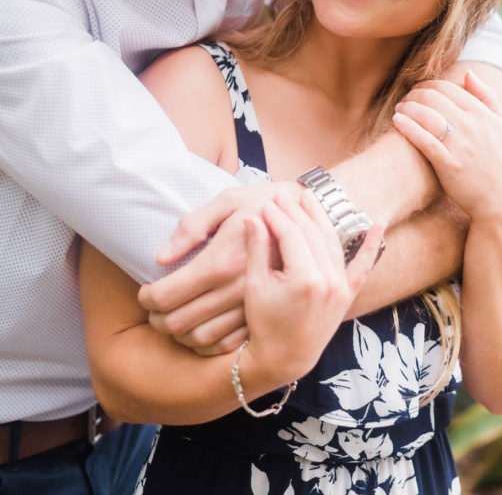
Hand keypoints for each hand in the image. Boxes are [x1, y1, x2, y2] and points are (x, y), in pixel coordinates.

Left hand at [139, 180, 300, 354]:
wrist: (312, 219)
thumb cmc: (263, 203)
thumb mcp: (229, 201)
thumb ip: (192, 226)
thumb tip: (162, 257)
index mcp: (220, 261)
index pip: (167, 295)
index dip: (147, 298)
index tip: (144, 291)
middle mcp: (234, 290)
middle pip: (179, 322)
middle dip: (156, 319)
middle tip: (152, 307)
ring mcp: (250, 308)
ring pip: (199, 339)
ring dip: (178, 334)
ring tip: (172, 318)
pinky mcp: (263, 316)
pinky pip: (226, 345)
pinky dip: (205, 344)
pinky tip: (198, 328)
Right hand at [241, 189, 384, 388]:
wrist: (282, 358)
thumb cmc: (263, 324)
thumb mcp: (255, 286)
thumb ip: (257, 249)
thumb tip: (253, 217)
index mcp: (305, 280)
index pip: (291, 235)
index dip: (277, 216)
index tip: (265, 204)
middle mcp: (329, 281)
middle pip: (312, 234)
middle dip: (295, 211)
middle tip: (281, 195)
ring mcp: (341, 288)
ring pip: (332, 242)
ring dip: (321, 217)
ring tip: (307, 198)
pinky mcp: (347, 294)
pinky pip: (363, 267)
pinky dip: (372, 246)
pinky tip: (379, 224)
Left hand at [392, 71, 501, 222]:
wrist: (500, 199)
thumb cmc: (498, 160)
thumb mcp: (501, 125)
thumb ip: (487, 96)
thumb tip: (468, 73)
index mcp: (482, 113)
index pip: (446, 87)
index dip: (427, 85)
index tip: (417, 91)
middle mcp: (472, 125)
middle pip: (432, 97)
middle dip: (413, 95)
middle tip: (404, 100)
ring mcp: (460, 145)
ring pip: (426, 114)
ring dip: (407, 107)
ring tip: (398, 110)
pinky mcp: (449, 164)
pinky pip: (424, 139)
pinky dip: (407, 126)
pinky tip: (397, 121)